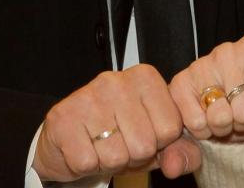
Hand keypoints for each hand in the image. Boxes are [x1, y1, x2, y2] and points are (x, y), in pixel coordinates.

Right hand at [32, 63, 198, 181]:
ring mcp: (88, 96)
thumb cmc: (115, 135)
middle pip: (145, 144)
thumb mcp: (154, 140)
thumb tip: (177, 165)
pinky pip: (87, 162)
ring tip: (101, 147)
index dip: (158, 144)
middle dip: (133, 156)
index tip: (143, 134)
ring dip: (109, 162)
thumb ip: (180, 150)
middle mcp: (118, 81)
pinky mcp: (63, 118)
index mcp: (146, 78)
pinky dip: (86, 165)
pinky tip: (83, 148)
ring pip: (117, 156)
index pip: (170, 128)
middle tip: (119, 144)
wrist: (65, 138)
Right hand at [170, 34, 243, 142]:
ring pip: (221, 118)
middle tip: (242, 114)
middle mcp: (225, 51)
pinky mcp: (179, 86)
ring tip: (225, 117)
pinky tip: (207, 118)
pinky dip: (206, 131)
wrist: (221, 116)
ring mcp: (199, 66)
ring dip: (226, 128)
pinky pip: (199, 124)